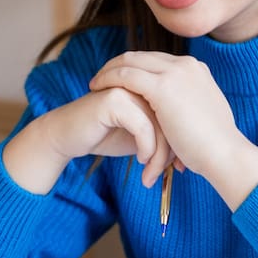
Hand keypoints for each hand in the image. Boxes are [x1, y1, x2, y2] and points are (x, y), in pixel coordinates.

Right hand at [3, 85, 173, 193]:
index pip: (180, 112)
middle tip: (173, 173)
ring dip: (160, 156)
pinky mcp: (114, 98)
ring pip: (160, 124)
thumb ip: (164, 133)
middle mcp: (143, 82)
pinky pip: (143, 127)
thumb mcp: (143, 136)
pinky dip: (146, 148)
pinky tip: (141, 161)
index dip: (182, 140)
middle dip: (175, 150)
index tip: (181, 167)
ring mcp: (129, 87)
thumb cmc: (106, 136)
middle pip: (173, 117)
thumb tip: (189, 151)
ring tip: (152, 175)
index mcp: (153, 85)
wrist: (69, 137)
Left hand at [88, 51, 257, 207]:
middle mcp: (186, 65)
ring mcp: (175, 72)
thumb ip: (190, 109)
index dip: (136, 67)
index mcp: (196, 70)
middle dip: (119, 64)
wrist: (225, 154)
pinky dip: (109, 78)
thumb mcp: (203, 118)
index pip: (157, 61)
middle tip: (101, 78)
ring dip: (109, 70)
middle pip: (142, 56)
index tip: (120, 79)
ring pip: (131, 61)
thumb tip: (182, 117)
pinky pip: (126, 75)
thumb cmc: (215, 147)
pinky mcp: (163, 86)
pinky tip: (97, 89)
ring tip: (95, 84)